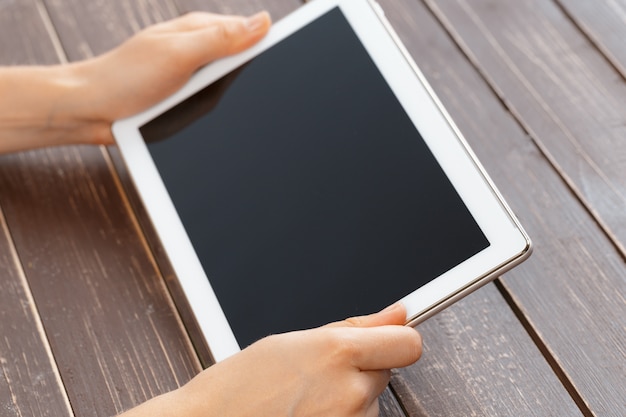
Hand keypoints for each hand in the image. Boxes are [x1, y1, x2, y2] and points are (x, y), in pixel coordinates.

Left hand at [0, 12, 270, 152]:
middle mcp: (201, 52)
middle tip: (261, 89)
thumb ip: (220, 38)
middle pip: (246, 61)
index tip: (295, 54)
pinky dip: (221, 113)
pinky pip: (217, 106)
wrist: (92, 111)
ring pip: (234, 87)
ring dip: (237, 98)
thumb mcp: (178, 54)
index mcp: (200, 31)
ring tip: (235, 105)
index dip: (274, 40)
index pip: (250, 30)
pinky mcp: (188, 100)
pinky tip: (221, 120)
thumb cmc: (125, 78)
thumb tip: (263, 21)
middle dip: (258, 75)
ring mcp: (195, 77)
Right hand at [120, 303, 421, 416]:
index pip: (408, 343)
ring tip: (303, 402)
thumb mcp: (290, 342)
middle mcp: (350, 393)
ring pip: (369, 403)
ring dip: (348, 400)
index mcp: (336, 353)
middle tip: (317, 376)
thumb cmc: (233, 390)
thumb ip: (353, 328)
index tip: (386, 341)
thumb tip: (396, 314)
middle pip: (385, 373)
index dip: (396, 339)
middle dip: (360, 370)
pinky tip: (306, 415)